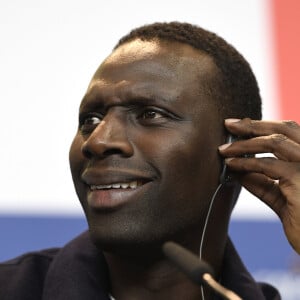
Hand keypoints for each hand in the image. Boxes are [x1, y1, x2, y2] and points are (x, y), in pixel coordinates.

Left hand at [219, 118, 299, 253]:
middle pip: (284, 128)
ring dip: (244, 144)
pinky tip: (232, 164)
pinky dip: (246, 163)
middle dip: (253, 124)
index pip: (290, 131)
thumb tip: (241, 171)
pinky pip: (267, 165)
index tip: (241, 126)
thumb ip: (265, 184)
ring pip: (274, 142)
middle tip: (229, 124)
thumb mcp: (283, 199)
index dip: (264, 126)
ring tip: (223, 149)